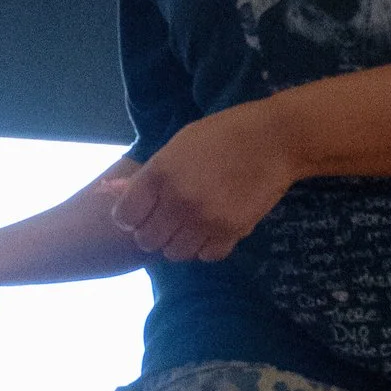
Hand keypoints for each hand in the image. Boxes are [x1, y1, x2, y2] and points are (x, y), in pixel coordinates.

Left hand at [110, 102, 299, 262]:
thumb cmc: (223, 134)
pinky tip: (211, 229)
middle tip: (166, 220)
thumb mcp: (178, 145)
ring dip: (179, 242)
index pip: (125, 217)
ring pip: (175, 253)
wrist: (274, 140)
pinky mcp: (231, 232)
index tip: (140, 211)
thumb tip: (116, 193)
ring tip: (190, 225)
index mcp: (161, 174)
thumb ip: (150, 174)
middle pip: (147, 240)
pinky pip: (206, 256)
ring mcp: (205, 220)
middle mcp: (179, 201)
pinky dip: (206, 247)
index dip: (130, 216)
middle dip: (152, 232)